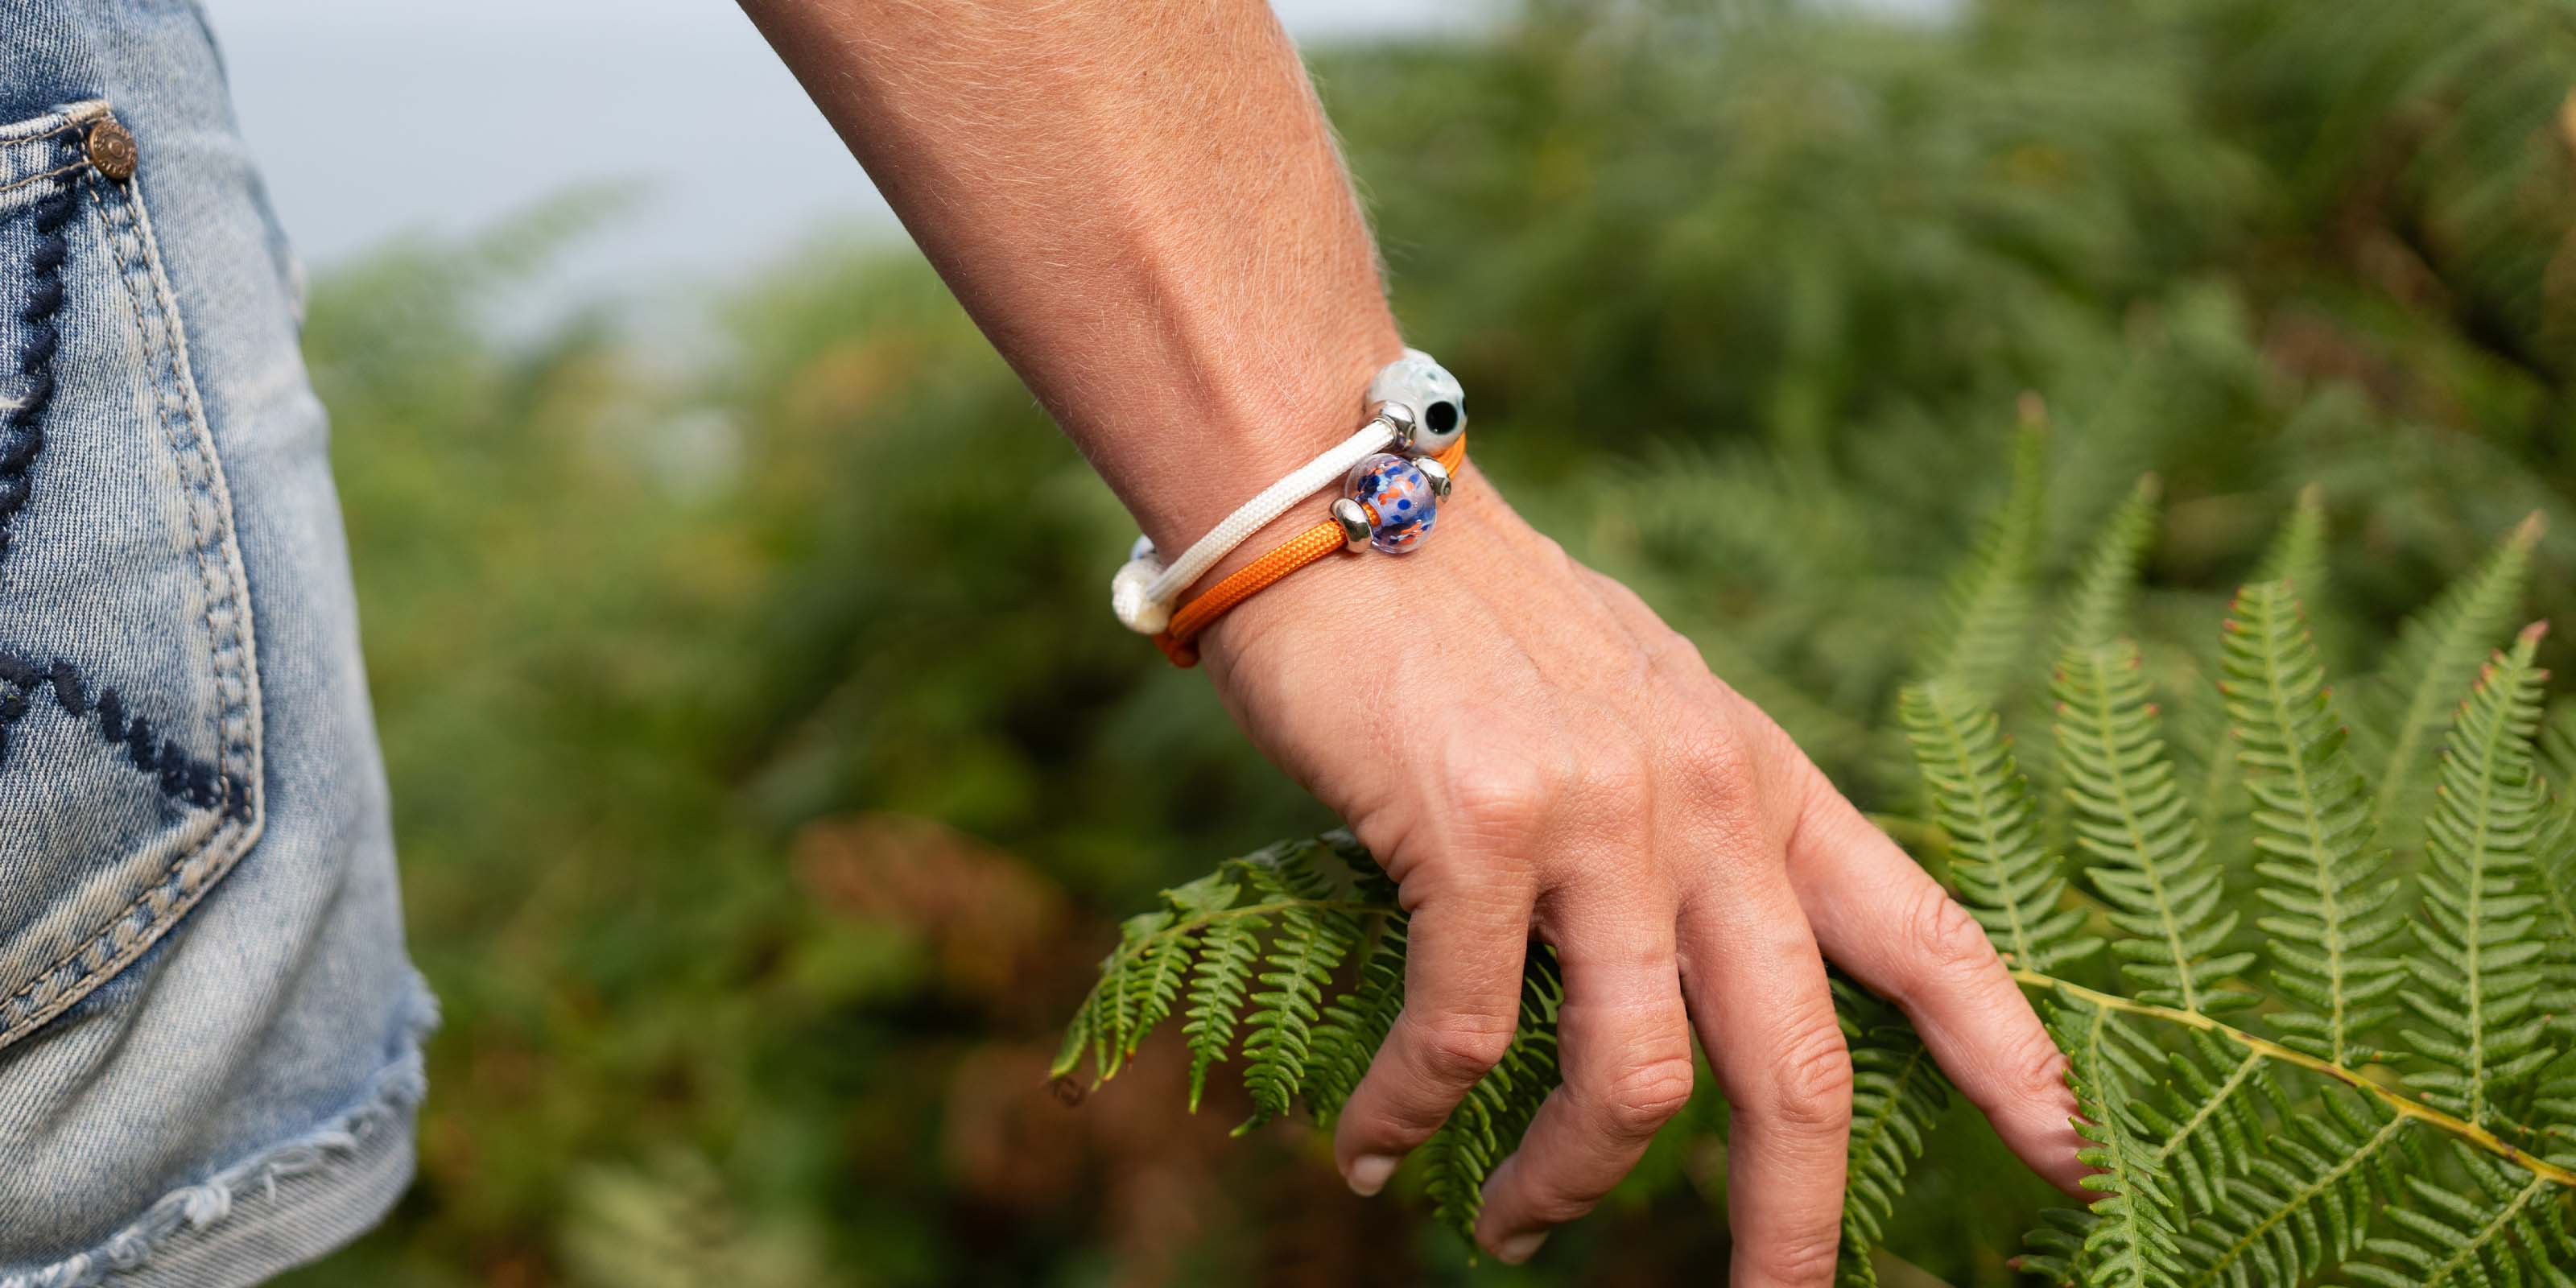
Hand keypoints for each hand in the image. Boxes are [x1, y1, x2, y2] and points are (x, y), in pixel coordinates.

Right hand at [1197, 472, 2089, 1282]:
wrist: (1342, 496)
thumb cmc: (1470, 613)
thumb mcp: (1630, 699)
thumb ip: (1687, 807)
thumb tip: (1691, 940)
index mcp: (1759, 774)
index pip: (1925, 930)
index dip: (2012, 1058)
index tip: (2078, 1162)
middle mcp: (1706, 801)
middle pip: (1797, 1063)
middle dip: (1796, 1222)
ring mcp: (1600, 815)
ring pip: (1636, 1080)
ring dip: (1567, 1185)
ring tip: (1513, 1226)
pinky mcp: (1478, 828)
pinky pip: (1465, 1033)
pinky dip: (1416, 1112)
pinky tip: (1375, 1145)